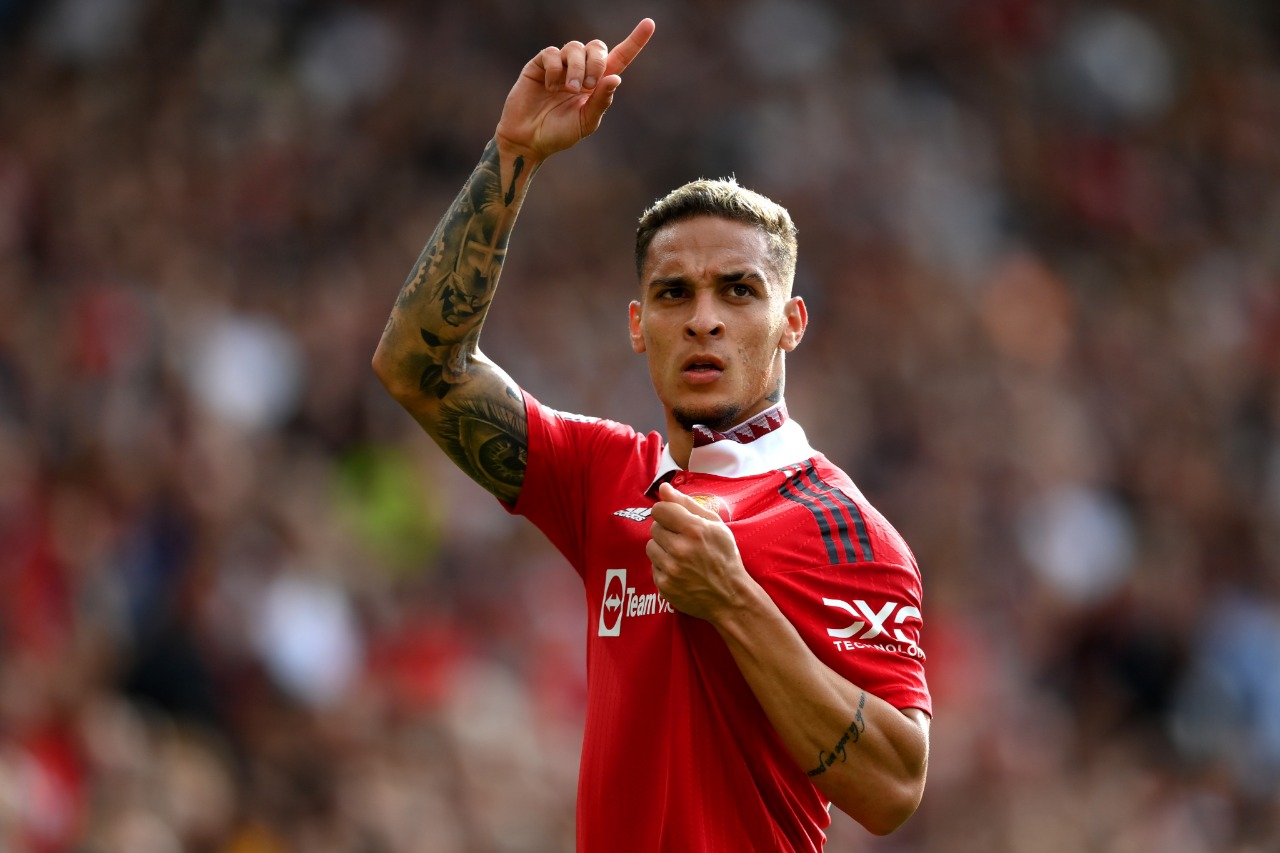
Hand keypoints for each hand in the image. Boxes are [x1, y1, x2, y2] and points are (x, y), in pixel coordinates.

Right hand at [495, 18, 654, 161]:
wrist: (528, 140)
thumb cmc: (559, 134)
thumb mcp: (586, 122)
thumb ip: (601, 101)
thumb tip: (616, 77)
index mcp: (597, 84)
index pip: (620, 57)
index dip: (635, 41)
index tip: (649, 24)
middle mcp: (581, 70)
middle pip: (597, 47)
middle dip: (596, 63)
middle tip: (588, 86)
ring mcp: (560, 65)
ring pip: (575, 47)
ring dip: (576, 68)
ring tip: (568, 90)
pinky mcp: (540, 64)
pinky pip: (552, 54)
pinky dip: (554, 70)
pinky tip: (549, 87)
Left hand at [646, 482, 753, 621]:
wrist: (730, 596)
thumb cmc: (724, 556)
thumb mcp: (715, 525)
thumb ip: (687, 504)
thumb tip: (663, 488)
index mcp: (694, 529)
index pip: (659, 509)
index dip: (666, 513)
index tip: (674, 520)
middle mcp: (680, 549)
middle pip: (654, 528)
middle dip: (667, 532)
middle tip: (683, 541)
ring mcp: (671, 569)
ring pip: (651, 547)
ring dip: (663, 549)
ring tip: (681, 556)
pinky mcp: (664, 586)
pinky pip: (653, 567)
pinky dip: (664, 568)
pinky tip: (680, 571)